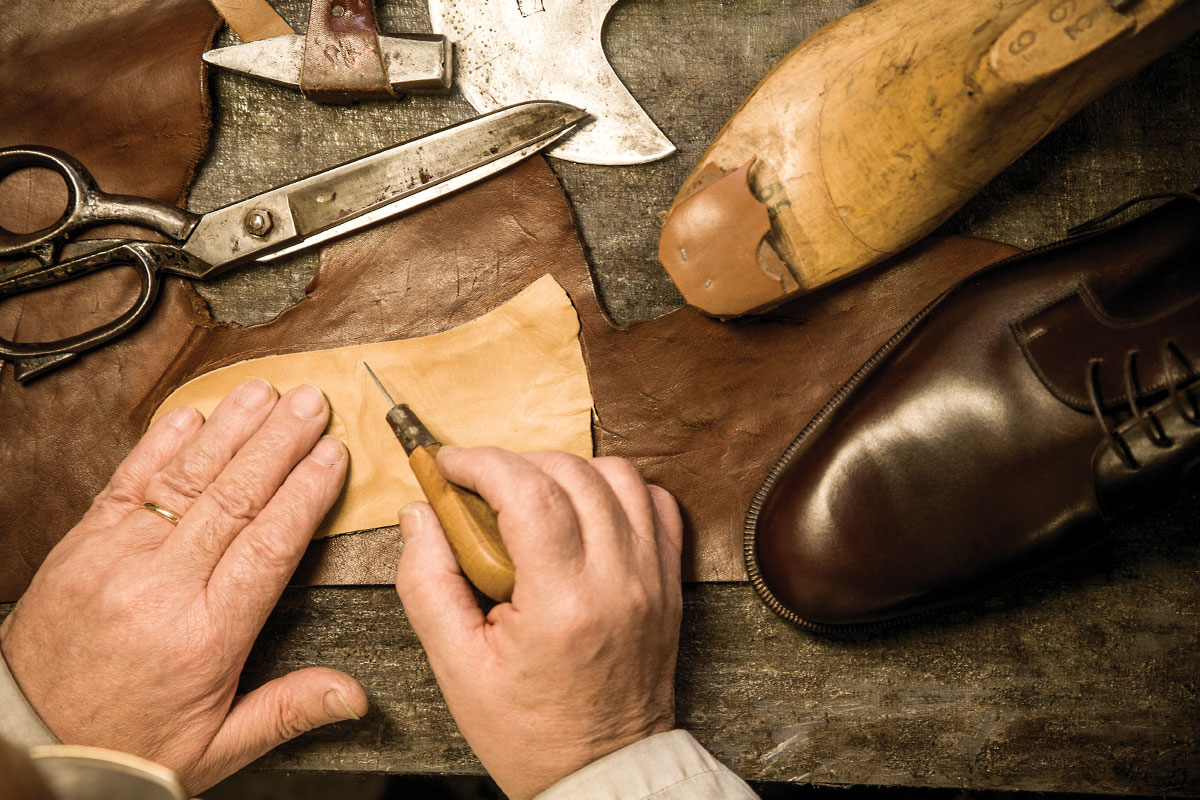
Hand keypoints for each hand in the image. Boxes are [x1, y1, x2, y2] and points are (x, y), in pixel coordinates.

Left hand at [0, 379, 366, 791]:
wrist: (29, 745)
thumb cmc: (125, 743)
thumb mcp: (216, 748)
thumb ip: (287, 710)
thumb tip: (353, 695)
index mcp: (204, 636)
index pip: (268, 545)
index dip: (305, 493)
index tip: (332, 456)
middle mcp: (161, 589)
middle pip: (234, 498)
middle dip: (279, 443)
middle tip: (312, 402)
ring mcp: (116, 559)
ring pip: (186, 479)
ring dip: (230, 429)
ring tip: (264, 392)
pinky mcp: (81, 544)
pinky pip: (128, 482)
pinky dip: (160, 444)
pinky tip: (192, 414)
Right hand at [395, 447, 682, 799]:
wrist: (601, 772)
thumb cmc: (528, 730)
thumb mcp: (455, 667)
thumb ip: (427, 583)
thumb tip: (420, 515)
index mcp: (564, 604)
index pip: (528, 492)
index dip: (482, 463)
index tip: (451, 465)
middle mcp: (619, 580)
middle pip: (572, 473)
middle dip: (516, 463)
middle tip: (480, 488)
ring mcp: (653, 578)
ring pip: (619, 476)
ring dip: (567, 470)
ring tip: (530, 498)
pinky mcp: (669, 581)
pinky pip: (657, 504)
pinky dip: (618, 491)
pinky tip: (584, 512)